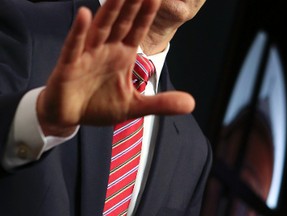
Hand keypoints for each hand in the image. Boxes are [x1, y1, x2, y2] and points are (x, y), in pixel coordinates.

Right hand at [37, 0, 194, 135]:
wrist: (70, 116)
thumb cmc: (99, 106)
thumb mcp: (134, 106)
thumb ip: (160, 103)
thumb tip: (191, 103)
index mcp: (122, 57)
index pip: (138, 31)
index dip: (147, 14)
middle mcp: (106, 51)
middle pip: (121, 23)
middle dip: (132, 3)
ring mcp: (87, 56)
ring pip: (101, 29)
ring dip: (110, 11)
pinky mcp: (69, 66)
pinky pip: (74, 47)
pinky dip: (79, 32)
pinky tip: (85, 15)